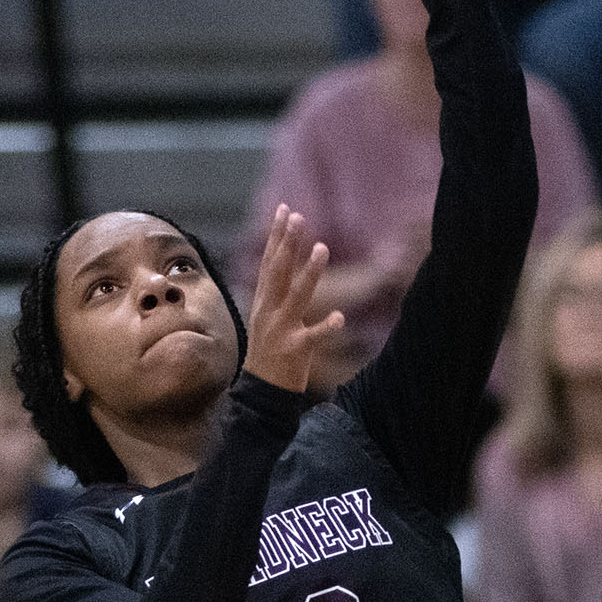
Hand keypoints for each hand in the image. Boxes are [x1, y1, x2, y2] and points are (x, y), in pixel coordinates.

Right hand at [240, 202, 337, 394]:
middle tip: (298, 217)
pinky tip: (340, 318)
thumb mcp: (268, 317)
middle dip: (287, 244)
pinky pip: (312, 337)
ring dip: (309, 273)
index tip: (284, 209)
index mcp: (263, 302)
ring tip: (322, 248)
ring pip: (296, 297)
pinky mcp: (294, 350)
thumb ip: (277, 292)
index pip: (269, 263)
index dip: (276, 236)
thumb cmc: (270, 351)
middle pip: (278, 272)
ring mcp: (280, 330)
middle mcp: (269, 312)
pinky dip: (326, 328)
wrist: (261, 392)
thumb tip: (286, 263)